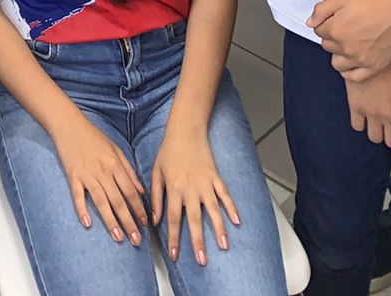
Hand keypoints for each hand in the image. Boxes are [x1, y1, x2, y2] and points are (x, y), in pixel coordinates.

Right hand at [51, 110, 147, 245]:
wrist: (69, 124)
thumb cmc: (94, 137)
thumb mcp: (116, 149)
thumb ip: (129, 170)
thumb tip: (141, 191)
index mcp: (115, 164)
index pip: (130, 191)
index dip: (138, 208)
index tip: (145, 224)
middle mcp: (103, 171)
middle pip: (118, 200)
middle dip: (129, 221)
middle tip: (136, 240)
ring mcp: (87, 174)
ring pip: (101, 201)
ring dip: (111, 221)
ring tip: (119, 237)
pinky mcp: (73, 175)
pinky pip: (78, 195)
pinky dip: (82, 209)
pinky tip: (87, 223)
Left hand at [150, 130, 239, 266]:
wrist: (185, 130)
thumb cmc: (168, 151)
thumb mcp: (156, 172)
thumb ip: (155, 196)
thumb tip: (153, 219)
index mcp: (174, 188)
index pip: (173, 219)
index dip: (174, 238)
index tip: (175, 255)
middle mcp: (190, 188)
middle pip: (194, 219)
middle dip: (198, 241)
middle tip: (202, 260)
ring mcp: (205, 183)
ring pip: (213, 210)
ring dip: (219, 229)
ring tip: (224, 246)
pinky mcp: (215, 177)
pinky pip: (225, 194)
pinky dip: (231, 207)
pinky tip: (237, 221)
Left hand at [310, 0, 390, 79]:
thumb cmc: (374, 2)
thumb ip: (322, 10)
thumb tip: (310, 23)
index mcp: (336, 30)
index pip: (318, 31)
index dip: (325, 23)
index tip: (335, 19)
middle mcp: (345, 48)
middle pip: (327, 46)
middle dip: (331, 37)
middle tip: (344, 28)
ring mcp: (360, 60)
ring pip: (337, 63)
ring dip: (338, 54)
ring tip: (348, 44)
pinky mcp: (373, 67)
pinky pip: (353, 77)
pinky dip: (349, 71)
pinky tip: (352, 61)